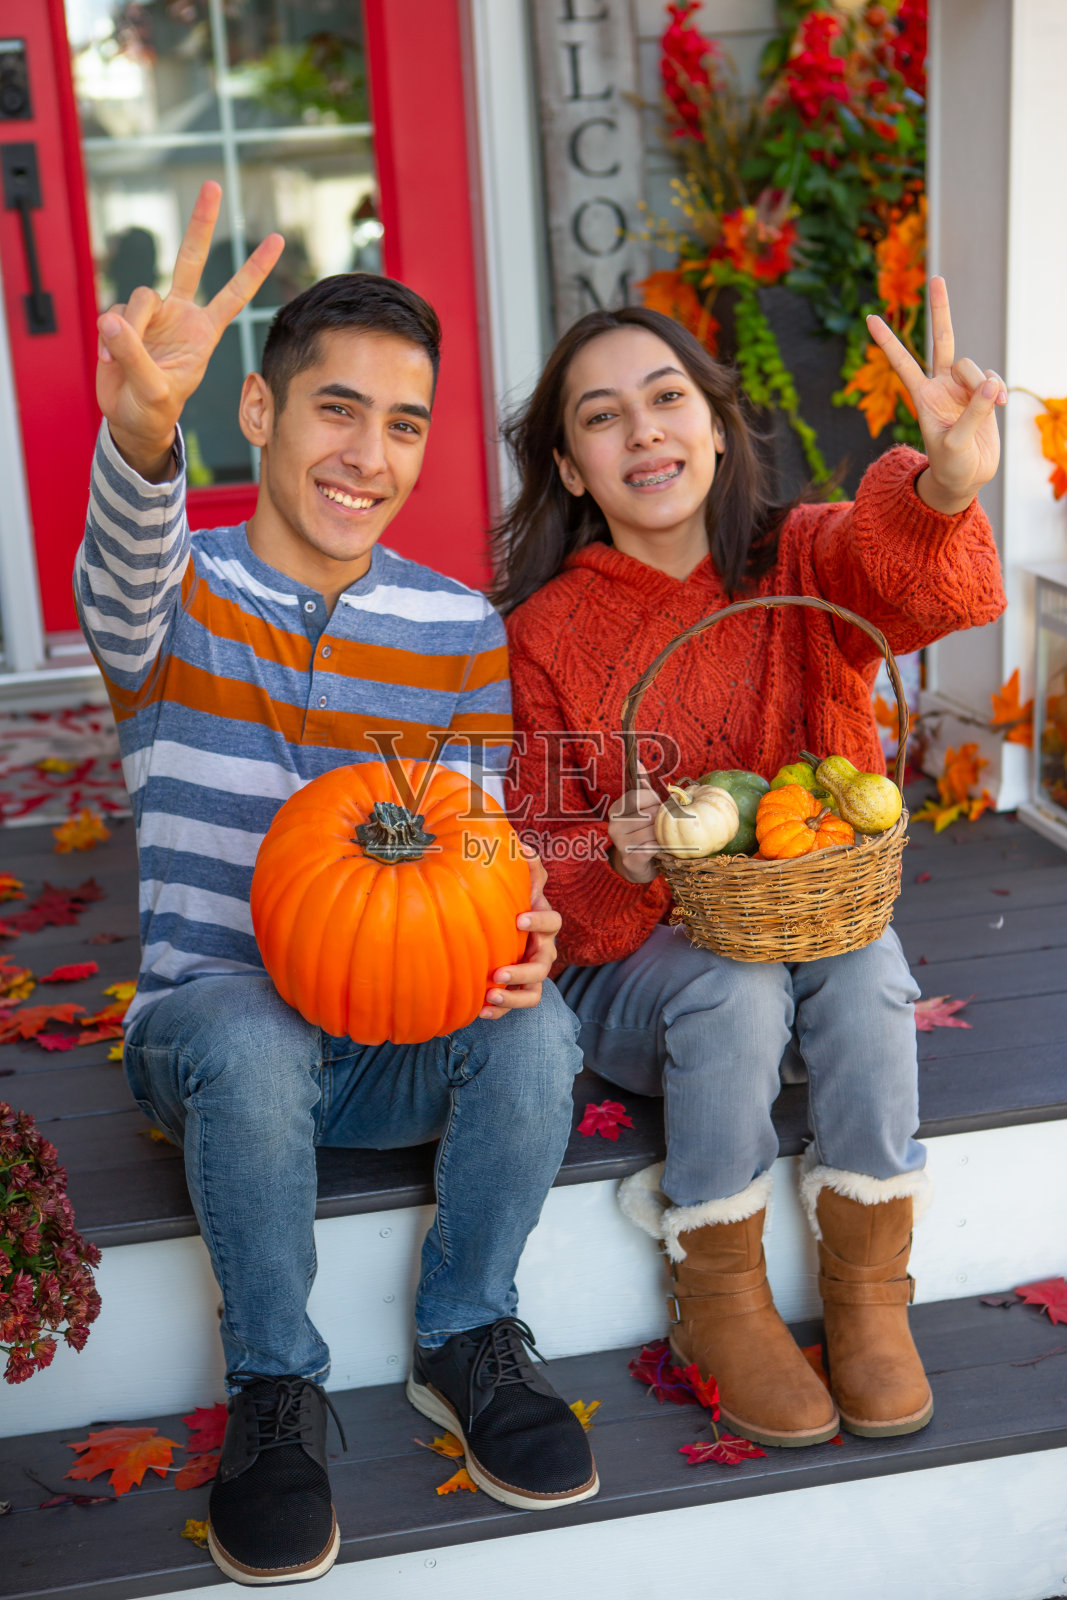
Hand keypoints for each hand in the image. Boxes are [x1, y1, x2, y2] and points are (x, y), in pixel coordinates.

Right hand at [97, 181, 283, 476]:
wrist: (130, 418)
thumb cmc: (153, 408)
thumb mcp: (152, 389)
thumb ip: (135, 355)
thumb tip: (113, 320)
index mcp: (204, 332)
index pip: (234, 294)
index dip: (253, 268)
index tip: (276, 239)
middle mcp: (180, 314)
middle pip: (191, 259)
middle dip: (201, 223)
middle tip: (213, 185)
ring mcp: (153, 314)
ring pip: (140, 296)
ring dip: (130, 328)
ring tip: (121, 359)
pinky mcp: (124, 318)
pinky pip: (115, 313)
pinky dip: (110, 336)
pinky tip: (110, 358)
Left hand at [479, 847, 560, 1020]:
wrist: (509, 930)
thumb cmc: (514, 903)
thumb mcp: (521, 884)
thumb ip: (526, 866)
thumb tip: (522, 845)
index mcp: (543, 924)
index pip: (552, 922)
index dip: (538, 921)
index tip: (518, 919)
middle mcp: (543, 951)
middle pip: (544, 964)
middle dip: (523, 970)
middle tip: (499, 972)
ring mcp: (534, 974)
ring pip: (534, 992)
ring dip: (513, 997)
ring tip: (490, 996)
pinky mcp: (521, 991)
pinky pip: (517, 1005)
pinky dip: (501, 1011)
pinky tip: (480, 1011)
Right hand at [607, 762, 660, 883]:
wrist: (636, 866)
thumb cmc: (642, 833)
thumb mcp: (641, 809)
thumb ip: (641, 787)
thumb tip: (638, 761)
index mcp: (616, 810)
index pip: (640, 796)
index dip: (655, 802)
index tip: (657, 810)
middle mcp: (614, 825)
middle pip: (650, 814)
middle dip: (662, 820)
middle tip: (661, 827)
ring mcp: (621, 843)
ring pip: (654, 831)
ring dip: (663, 835)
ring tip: (661, 839)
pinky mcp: (631, 859)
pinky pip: (654, 847)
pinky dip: (662, 848)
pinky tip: (660, 850)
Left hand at [866, 275, 1005, 515]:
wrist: (965, 478)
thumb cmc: (951, 466)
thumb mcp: (955, 445)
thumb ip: (972, 414)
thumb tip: (989, 383)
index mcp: (922, 396)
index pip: (902, 362)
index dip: (888, 341)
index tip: (869, 318)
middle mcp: (940, 385)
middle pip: (941, 340)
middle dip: (940, 309)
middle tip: (936, 277)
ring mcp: (961, 387)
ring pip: (972, 364)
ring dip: (981, 382)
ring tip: (988, 406)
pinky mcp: (982, 392)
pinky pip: (991, 377)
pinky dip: (996, 389)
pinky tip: (999, 404)